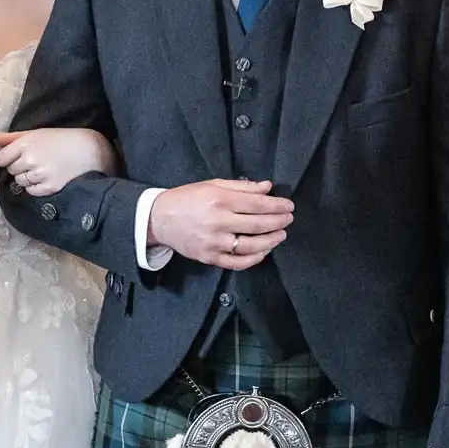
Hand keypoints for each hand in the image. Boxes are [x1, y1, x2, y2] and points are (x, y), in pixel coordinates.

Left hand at [0, 127, 116, 194]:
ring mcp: (39, 174)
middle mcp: (30, 159)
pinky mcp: (49, 187)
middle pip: (11, 171)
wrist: (90, 151)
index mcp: (25, 143)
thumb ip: (10, 137)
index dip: (8, 159)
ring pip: (20, 182)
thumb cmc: (61, 139)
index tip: (19, 157)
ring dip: (28, 178)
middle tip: (36, 161)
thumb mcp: (36, 133)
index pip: (1, 159)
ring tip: (43, 169)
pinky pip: (32, 191)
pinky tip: (48, 178)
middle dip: (20, 167)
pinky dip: (36, 187)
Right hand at [146, 179, 293, 269]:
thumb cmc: (187, 199)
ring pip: (251, 246)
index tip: (289, 206)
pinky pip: (238, 262)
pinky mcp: (209, 257)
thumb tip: (267, 187)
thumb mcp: (213, 185)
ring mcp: (214, 242)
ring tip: (280, 235)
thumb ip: (242, 187)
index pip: (258, 204)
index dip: (277, 206)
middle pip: (258, 224)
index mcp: (219, 200)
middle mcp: (218, 222)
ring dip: (271, 240)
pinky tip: (264, 251)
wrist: (160, 219)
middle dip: (279, 222)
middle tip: (289, 219)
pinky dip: (254, 258)